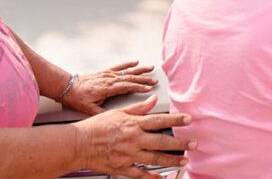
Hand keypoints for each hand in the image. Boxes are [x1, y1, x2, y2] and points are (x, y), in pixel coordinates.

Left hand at [61, 61, 156, 114]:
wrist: (67, 88)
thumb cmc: (78, 99)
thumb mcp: (90, 109)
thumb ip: (103, 112)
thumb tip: (115, 116)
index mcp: (108, 88)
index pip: (127, 86)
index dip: (139, 87)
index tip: (149, 89)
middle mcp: (109, 79)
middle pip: (130, 78)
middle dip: (144, 79)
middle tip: (154, 81)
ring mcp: (108, 74)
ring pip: (127, 71)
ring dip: (140, 70)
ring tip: (150, 68)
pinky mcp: (105, 72)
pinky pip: (119, 67)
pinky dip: (127, 64)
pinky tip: (134, 62)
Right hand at [74, 95, 193, 178]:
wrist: (77, 144)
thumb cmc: (96, 127)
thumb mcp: (118, 113)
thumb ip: (138, 108)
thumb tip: (153, 100)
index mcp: (133, 124)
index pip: (159, 120)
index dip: (176, 120)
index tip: (189, 120)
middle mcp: (133, 140)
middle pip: (162, 141)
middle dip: (180, 143)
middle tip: (194, 144)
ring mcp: (128, 155)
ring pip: (155, 158)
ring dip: (171, 160)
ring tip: (184, 160)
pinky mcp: (122, 167)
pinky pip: (140, 173)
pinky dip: (151, 176)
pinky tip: (161, 177)